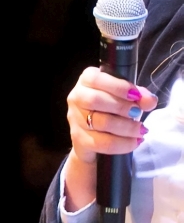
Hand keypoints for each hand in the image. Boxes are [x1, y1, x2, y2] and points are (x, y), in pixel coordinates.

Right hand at [65, 67, 151, 210]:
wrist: (95, 144)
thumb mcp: (122, 100)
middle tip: (142, 114)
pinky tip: (134, 143)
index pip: (98, 78)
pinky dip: (122, 144)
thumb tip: (148, 100)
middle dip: (124, 109)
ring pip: (101, 122)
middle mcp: (76, 99)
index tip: (141, 97)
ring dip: (126, 128)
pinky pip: (101, 144)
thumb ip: (133, 96)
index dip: (120, 87)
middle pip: (98, 101)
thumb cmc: (113, 114)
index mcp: (87, 81)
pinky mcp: (79, 142)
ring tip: (141, 132)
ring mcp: (74, 121)